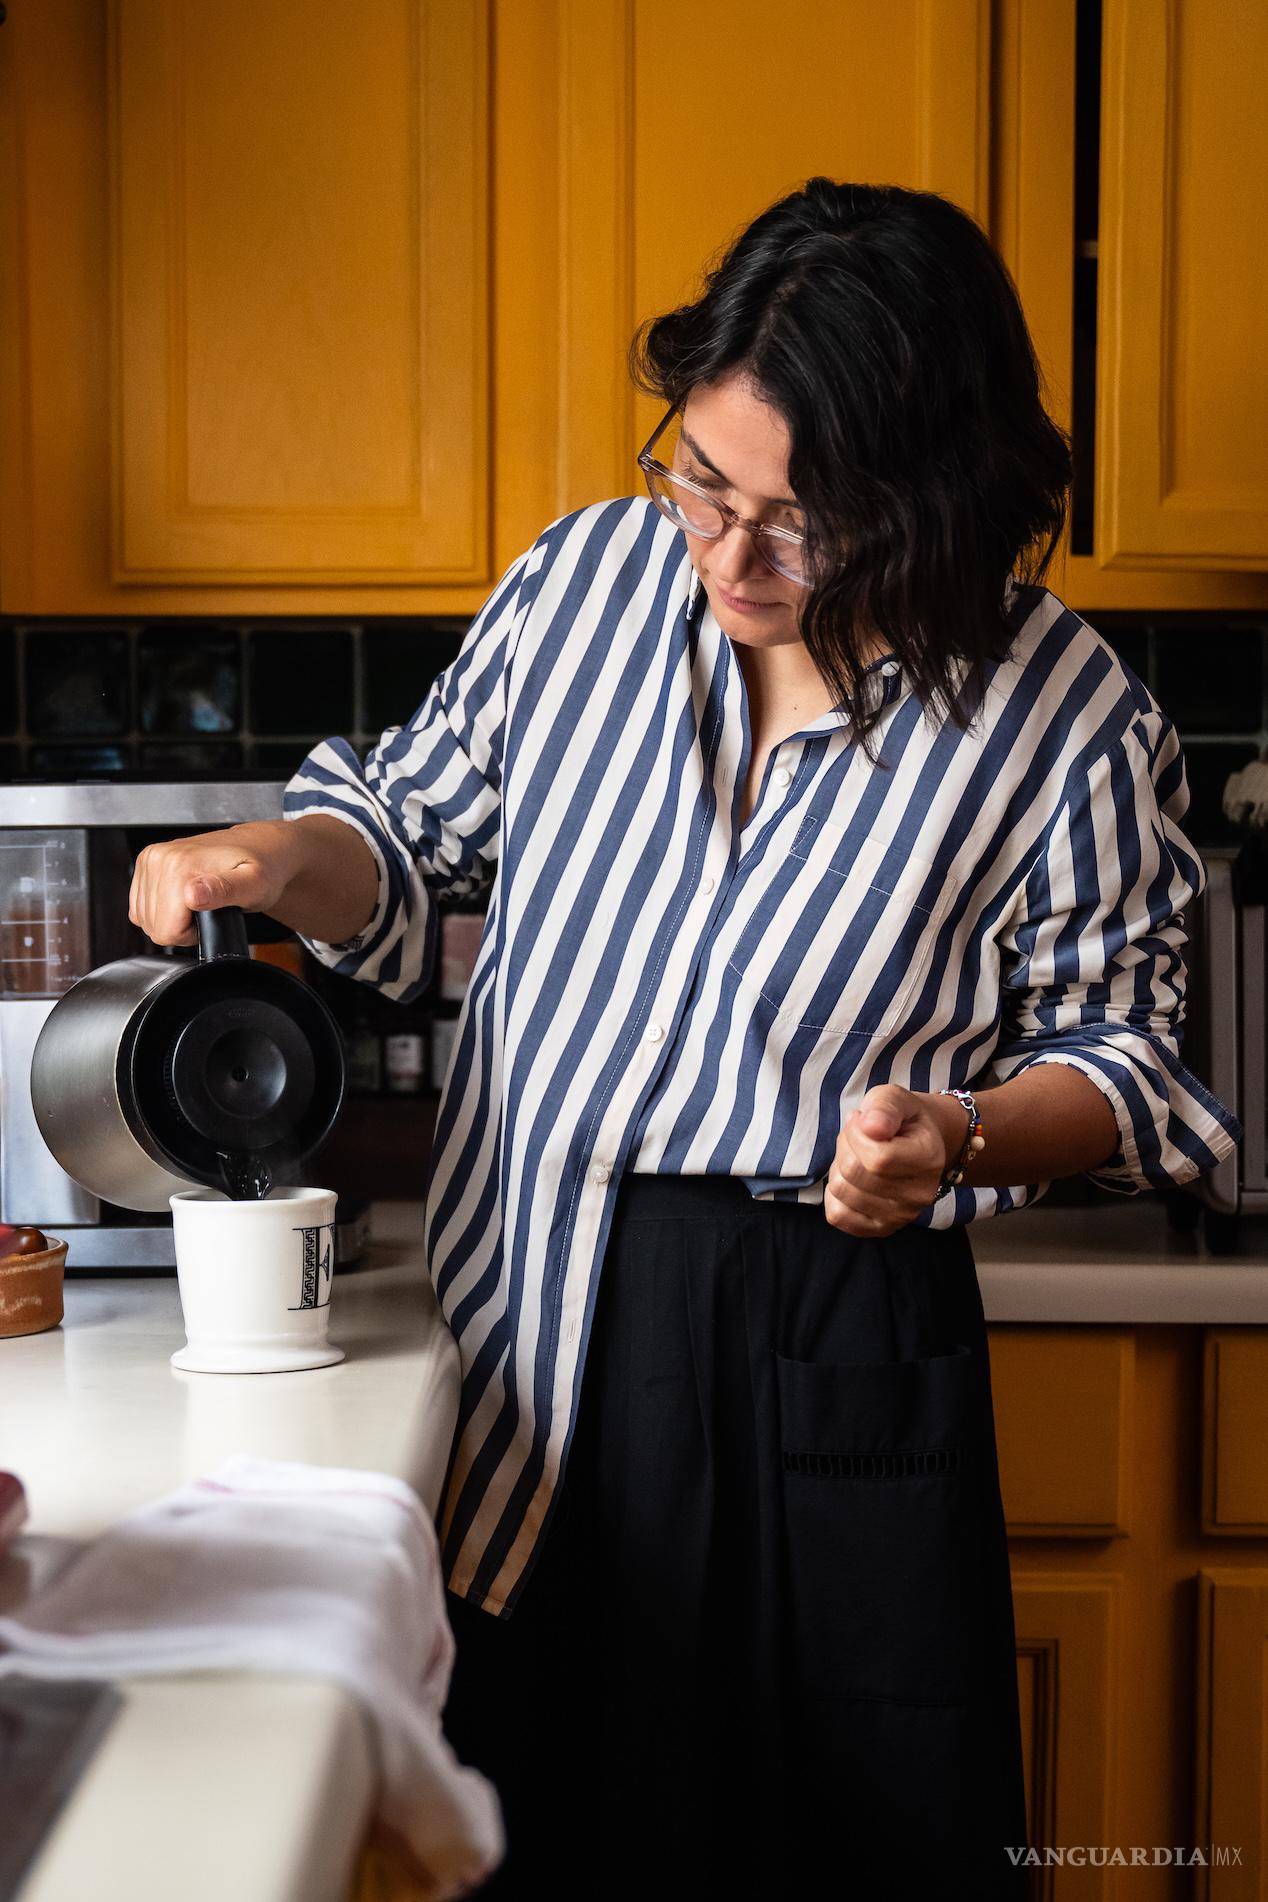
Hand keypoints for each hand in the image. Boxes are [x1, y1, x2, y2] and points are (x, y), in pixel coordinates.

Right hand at [128, 820, 299, 947]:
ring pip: (145, 918)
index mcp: (180, 865)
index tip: (213, 915)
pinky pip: (140, 906)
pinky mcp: (147, 862)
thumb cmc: (262, 867)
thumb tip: (191, 895)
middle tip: (210, 908)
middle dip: (182, 927)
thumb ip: (224, 891)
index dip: (192, 934)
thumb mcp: (254, 885)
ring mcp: (151, 858)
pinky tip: (185, 898)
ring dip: (173, 918)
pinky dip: (162, 910)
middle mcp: (160, 858)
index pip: (166, 931)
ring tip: (201, 901)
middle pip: (154, 926)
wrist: (259, 846)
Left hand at [824, 1084, 961, 1237]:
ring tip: (857, 1156)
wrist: (919, 1144)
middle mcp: (919, 1195)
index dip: (855, 1134)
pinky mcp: (881, 1229)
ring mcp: (901, 1217)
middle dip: (845, 1147)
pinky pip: (838, 1216)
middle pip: (854, 1174)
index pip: (876, 1157)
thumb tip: (870, 1127)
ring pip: (842, 1193)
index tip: (861, 1121)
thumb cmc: (902, 1119)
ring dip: (838, 1168)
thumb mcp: (895, 1098)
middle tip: (858, 1137)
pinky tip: (851, 1180)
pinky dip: (834, 1195)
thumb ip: (885, 1107)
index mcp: (928, 1159)